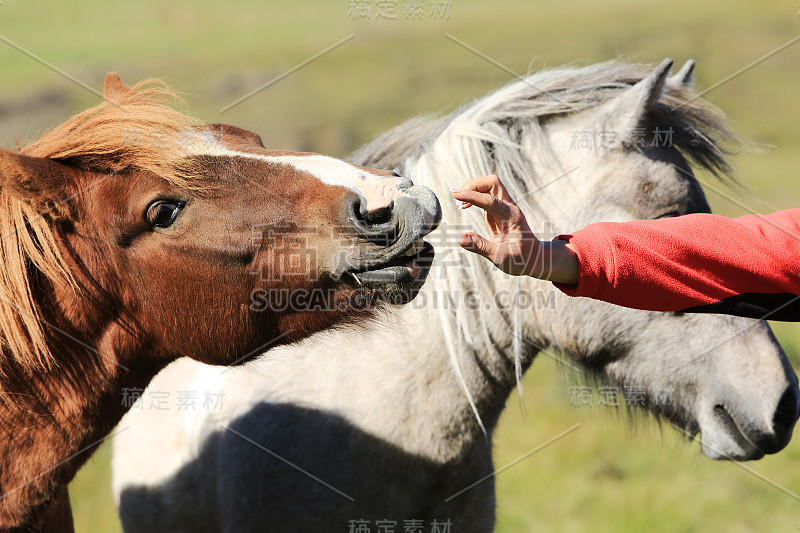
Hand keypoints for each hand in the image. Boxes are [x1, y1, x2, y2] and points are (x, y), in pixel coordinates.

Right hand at [450, 174, 578, 283]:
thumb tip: (461, 238)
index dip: (471, 196)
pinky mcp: (498, 209)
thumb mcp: (500, 258)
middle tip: (457, 199)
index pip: (490, 200)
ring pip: (489, 184)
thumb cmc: (520, 259)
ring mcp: (504, 206)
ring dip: (472, 188)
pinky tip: (464, 206)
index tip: (454, 193)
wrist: (534, 258)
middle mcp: (509, 207)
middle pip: (492, 182)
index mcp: (512, 217)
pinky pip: (485, 194)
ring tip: (460, 205)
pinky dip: (473, 195)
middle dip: (473, 185)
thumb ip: (480, 247)